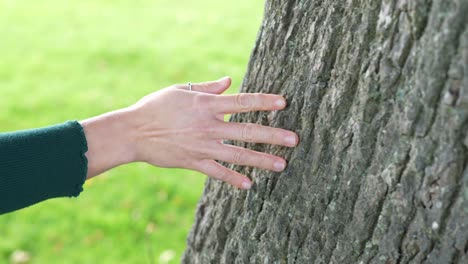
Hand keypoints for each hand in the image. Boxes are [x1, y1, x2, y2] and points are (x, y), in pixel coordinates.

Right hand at [81, 77, 297, 189]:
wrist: (132, 132)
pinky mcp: (194, 162)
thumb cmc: (156, 106)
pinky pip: (217, 172)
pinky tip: (249, 185)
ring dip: (261, 160)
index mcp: (206, 104)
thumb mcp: (181, 90)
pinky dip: (233, 179)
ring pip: (237, 154)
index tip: (284, 103)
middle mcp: (208, 125)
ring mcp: (202, 146)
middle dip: (272, 135)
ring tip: (282, 165)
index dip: (264, 102)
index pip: (242, 102)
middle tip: (294, 140)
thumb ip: (208, 87)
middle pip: (247, 130)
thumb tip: (230, 81)